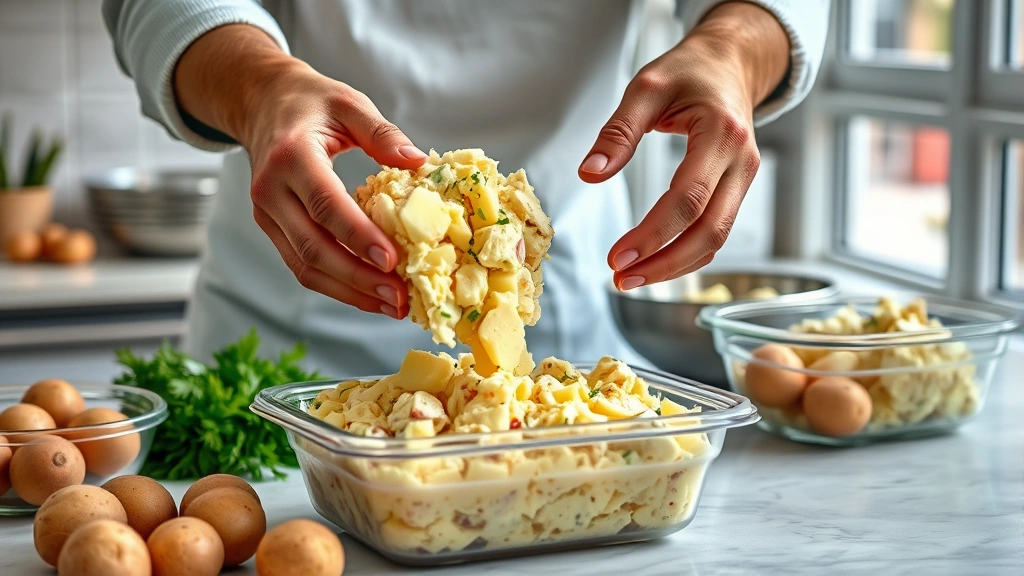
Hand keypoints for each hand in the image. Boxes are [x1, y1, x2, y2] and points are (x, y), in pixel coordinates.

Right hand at [244, 67, 425, 318]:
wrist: (261, 103)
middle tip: (399, 297)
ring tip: (391, 305)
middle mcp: (271, 190)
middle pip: (314, 247)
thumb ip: (382, 132)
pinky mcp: (272, 229)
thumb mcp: (349, 103)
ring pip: (305, 266)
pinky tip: (369, 294)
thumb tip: (418, 161)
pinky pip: (302, 265)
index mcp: (291, 156)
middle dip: (359, 278)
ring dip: (349, 291)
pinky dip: (336, 285)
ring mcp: (267, 214)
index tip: (392, 261)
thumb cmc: (311, 103)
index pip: (325, 204)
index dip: (358, 236)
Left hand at [579, 2, 789, 289]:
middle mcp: (742, 161)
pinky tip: (655, 265)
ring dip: (676, 266)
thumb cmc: (688, 72)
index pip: (689, 197)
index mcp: (721, 134)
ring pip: (717, 238)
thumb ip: (618, 132)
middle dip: (665, 263)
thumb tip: (590, 174)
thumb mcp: (646, 87)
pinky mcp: (737, 189)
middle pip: (710, 229)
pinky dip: (688, 255)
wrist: (730, 63)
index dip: (653, 234)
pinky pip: (717, 231)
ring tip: (631, 280)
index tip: (617, 257)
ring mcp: (745, 178)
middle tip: (620, 279)